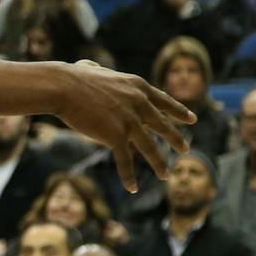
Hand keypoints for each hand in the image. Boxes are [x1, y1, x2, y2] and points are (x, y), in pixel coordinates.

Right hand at [51, 61, 193, 192]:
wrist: (64, 87)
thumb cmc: (72, 77)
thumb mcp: (92, 69)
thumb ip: (97, 70)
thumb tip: (90, 68)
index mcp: (137, 87)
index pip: (163, 101)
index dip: (179, 111)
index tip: (192, 119)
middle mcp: (139, 104)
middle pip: (162, 125)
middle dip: (175, 138)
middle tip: (185, 149)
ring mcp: (130, 121)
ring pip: (149, 147)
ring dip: (158, 163)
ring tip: (166, 174)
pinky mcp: (116, 136)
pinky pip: (125, 160)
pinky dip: (128, 175)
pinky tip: (132, 188)